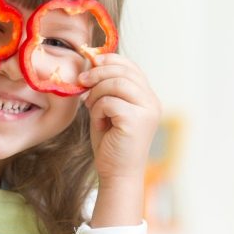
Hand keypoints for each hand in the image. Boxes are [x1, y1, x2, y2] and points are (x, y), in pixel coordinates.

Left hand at [78, 53, 160, 226]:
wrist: (116, 173)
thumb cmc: (110, 143)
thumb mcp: (107, 109)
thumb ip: (104, 88)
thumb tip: (92, 61)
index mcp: (147, 97)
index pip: (131, 66)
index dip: (109, 60)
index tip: (90, 63)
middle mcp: (152, 101)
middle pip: (123, 71)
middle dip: (97, 74)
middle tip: (81, 83)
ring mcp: (148, 110)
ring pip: (116, 84)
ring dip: (96, 94)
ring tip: (91, 108)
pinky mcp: (137, 120)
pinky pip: (110, 102)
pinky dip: (98, 111)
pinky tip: (99, 124)